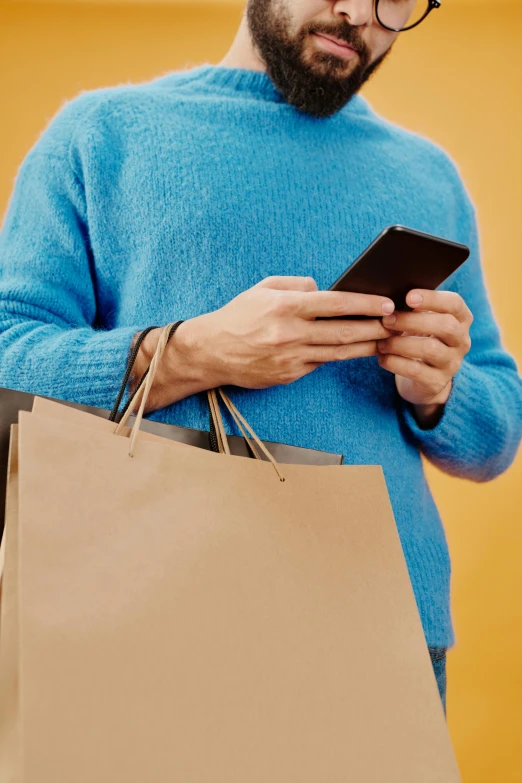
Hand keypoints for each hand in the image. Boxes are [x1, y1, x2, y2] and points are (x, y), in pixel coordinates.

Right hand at [134, 276, 395, 410]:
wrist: (211, 352)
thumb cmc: (238, 316)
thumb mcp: (263, 289)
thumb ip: (295, 284)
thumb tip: (324, 289)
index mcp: (286, 306)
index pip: (336, 304)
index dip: (366, 304)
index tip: (387, 303)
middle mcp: (290, 333)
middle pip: (344, 332)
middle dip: (375, 328)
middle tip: (397, 324)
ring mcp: (290, 358)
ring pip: (338, 353)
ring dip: (365, 347)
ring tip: (384, 340)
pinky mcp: (288, 375)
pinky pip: (319, 365)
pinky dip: (337, 358)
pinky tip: (353, 352)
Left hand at [377, 289, 472, 408]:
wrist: (423, 378)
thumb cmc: (419, 338)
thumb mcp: (421, 321)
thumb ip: (414, 308)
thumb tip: (389, 297)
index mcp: (461, 319)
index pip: (454, 303)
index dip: (432, 298)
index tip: (408, 297)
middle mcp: (461, 341)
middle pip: (445, 326)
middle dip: (412, 321)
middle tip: (387, 320)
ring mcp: (452, 363)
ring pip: (430, 349)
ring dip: (400, 343)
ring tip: (381, 342)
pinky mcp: (437, 382)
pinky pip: (416, 371)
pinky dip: (395, 362)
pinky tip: (382, 358)